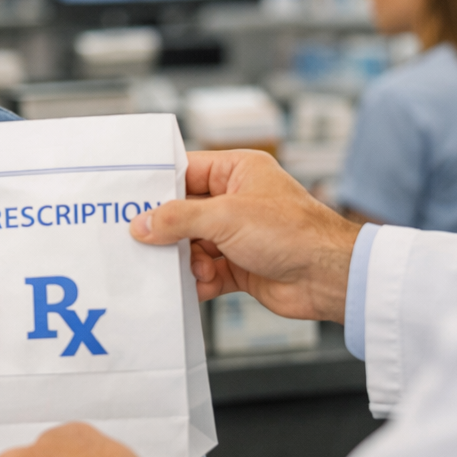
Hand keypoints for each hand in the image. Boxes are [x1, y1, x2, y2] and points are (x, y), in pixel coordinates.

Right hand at [131, 149, 361, 323]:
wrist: (328, 277)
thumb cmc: (293, 232)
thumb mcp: (226, 216)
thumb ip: (179, 219)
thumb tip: (142, 224)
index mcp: (238, 171)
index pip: (186, 171)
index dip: (157, 186)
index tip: (128, 200)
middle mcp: (237, 200)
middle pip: (184, 212)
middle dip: (167, 230)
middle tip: (140, 241)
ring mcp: (238, 235)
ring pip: (192, 245)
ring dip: (185, 260)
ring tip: (184, 268)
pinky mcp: (241, 266)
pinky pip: (207, 272)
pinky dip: (199, 281)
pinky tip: (198, 285)